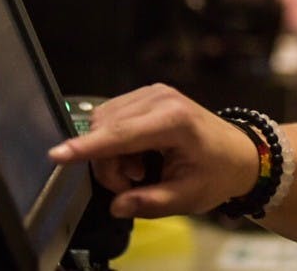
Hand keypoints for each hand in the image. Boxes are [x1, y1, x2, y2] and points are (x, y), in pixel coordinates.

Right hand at [49, 84, 257, 218]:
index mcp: (175, 120)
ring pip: (103, 123)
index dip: (87, 147)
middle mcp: (161, 98)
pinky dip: (116, 142)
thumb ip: (152, 202)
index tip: (58, 155)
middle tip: (132, 184)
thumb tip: (119, 205)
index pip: (121, 134)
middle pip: (105, 130)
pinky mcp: (147, 94)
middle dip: (107, 164)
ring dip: (111, 153)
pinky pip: (112, 118)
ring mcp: (153, 92)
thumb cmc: (217, 172)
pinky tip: (139, 156)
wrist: (239, 152)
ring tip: (140, 170)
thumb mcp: (188, 196)